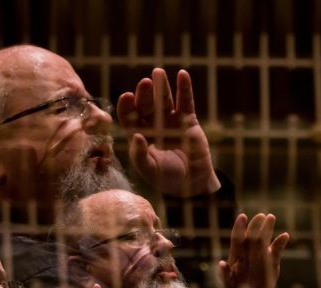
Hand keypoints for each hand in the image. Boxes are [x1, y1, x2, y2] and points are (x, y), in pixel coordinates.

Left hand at [117, 68, 219, 196]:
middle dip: (144, 94)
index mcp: (140, 135)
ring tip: (159, 72)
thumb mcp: (150, 170)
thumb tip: (136, 136)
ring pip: (164, 100)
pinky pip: (186, 102)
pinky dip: (184, 88)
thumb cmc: (167, 178)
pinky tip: (183, 75)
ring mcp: (171, 120)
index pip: (130, 117)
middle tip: (145, 83)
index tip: (127, 97)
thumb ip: (140, 155)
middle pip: (146, 105)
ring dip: (161, 86)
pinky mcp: (189, 120)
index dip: (127, 107)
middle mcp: (154, 124)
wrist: (193, 183)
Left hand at [218, 213, 289, 287]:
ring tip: (271, 217)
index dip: (239, 227)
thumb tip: (221, 263)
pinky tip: (285, 235)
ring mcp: (262, 254)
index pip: (237, 238)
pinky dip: (281, 242)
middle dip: (255, 224)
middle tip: (261, 215)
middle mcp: (249, 251)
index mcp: (237, 255)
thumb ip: (224, 274)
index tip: (242, 216)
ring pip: (264, 238)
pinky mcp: (273, 259)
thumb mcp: (229, 284)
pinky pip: (277, 249)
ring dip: (268, 228)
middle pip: (252, 235)